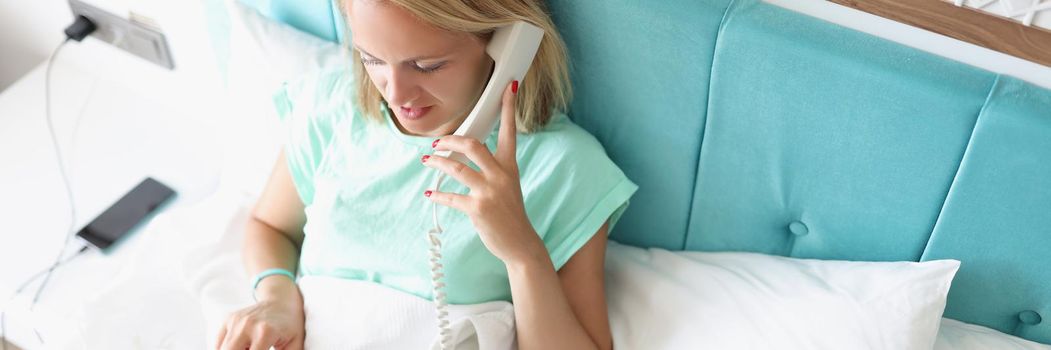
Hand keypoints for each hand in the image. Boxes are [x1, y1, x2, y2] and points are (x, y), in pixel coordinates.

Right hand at [216, 278, 304, 349]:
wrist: (282, 300)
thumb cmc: (290, 325)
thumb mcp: (295, 344)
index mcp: (265, 332)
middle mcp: (247, 325)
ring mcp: (235, 321)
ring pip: (221, 349)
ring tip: (249, 348)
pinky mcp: (228, 319)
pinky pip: (217, 343)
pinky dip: (224, 349)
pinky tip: (241, 347)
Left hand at [422, 80, 545, 264]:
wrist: (520, 243)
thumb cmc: (510, 214)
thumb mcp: (507, 186)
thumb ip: (492, 169)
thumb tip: (463, 156)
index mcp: (510, 167)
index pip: (510, 131)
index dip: (509, 108)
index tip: (509, 87)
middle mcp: (501, 175)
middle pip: (473, 145)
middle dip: (451, 140)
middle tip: (437, 142)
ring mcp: (490, 192)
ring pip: (457, 167)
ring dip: (438, 162)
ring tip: (427, 160)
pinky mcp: (478, 209)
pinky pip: (451, 196)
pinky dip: (437, 193)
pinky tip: (430, 192)